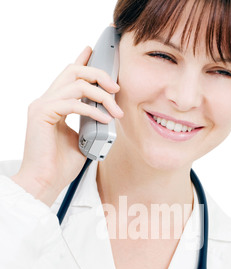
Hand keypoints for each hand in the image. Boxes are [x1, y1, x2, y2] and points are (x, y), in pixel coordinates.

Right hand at [12, 46, 122, 205]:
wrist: (45, 183)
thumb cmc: (60, 166)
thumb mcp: (82, 139)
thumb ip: (90, 123)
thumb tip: (107, 116)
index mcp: (54, 105)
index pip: (69, 76)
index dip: (82, 61)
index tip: (94, 51)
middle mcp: (46, 101)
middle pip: (73, 71)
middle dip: (98, 74)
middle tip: (116, 89)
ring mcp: (42, 106)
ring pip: (76, 84)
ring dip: (101, 96)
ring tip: (115, 112)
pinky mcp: (42, 114)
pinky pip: (72, 103)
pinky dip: (92, 110)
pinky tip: (104, 120)